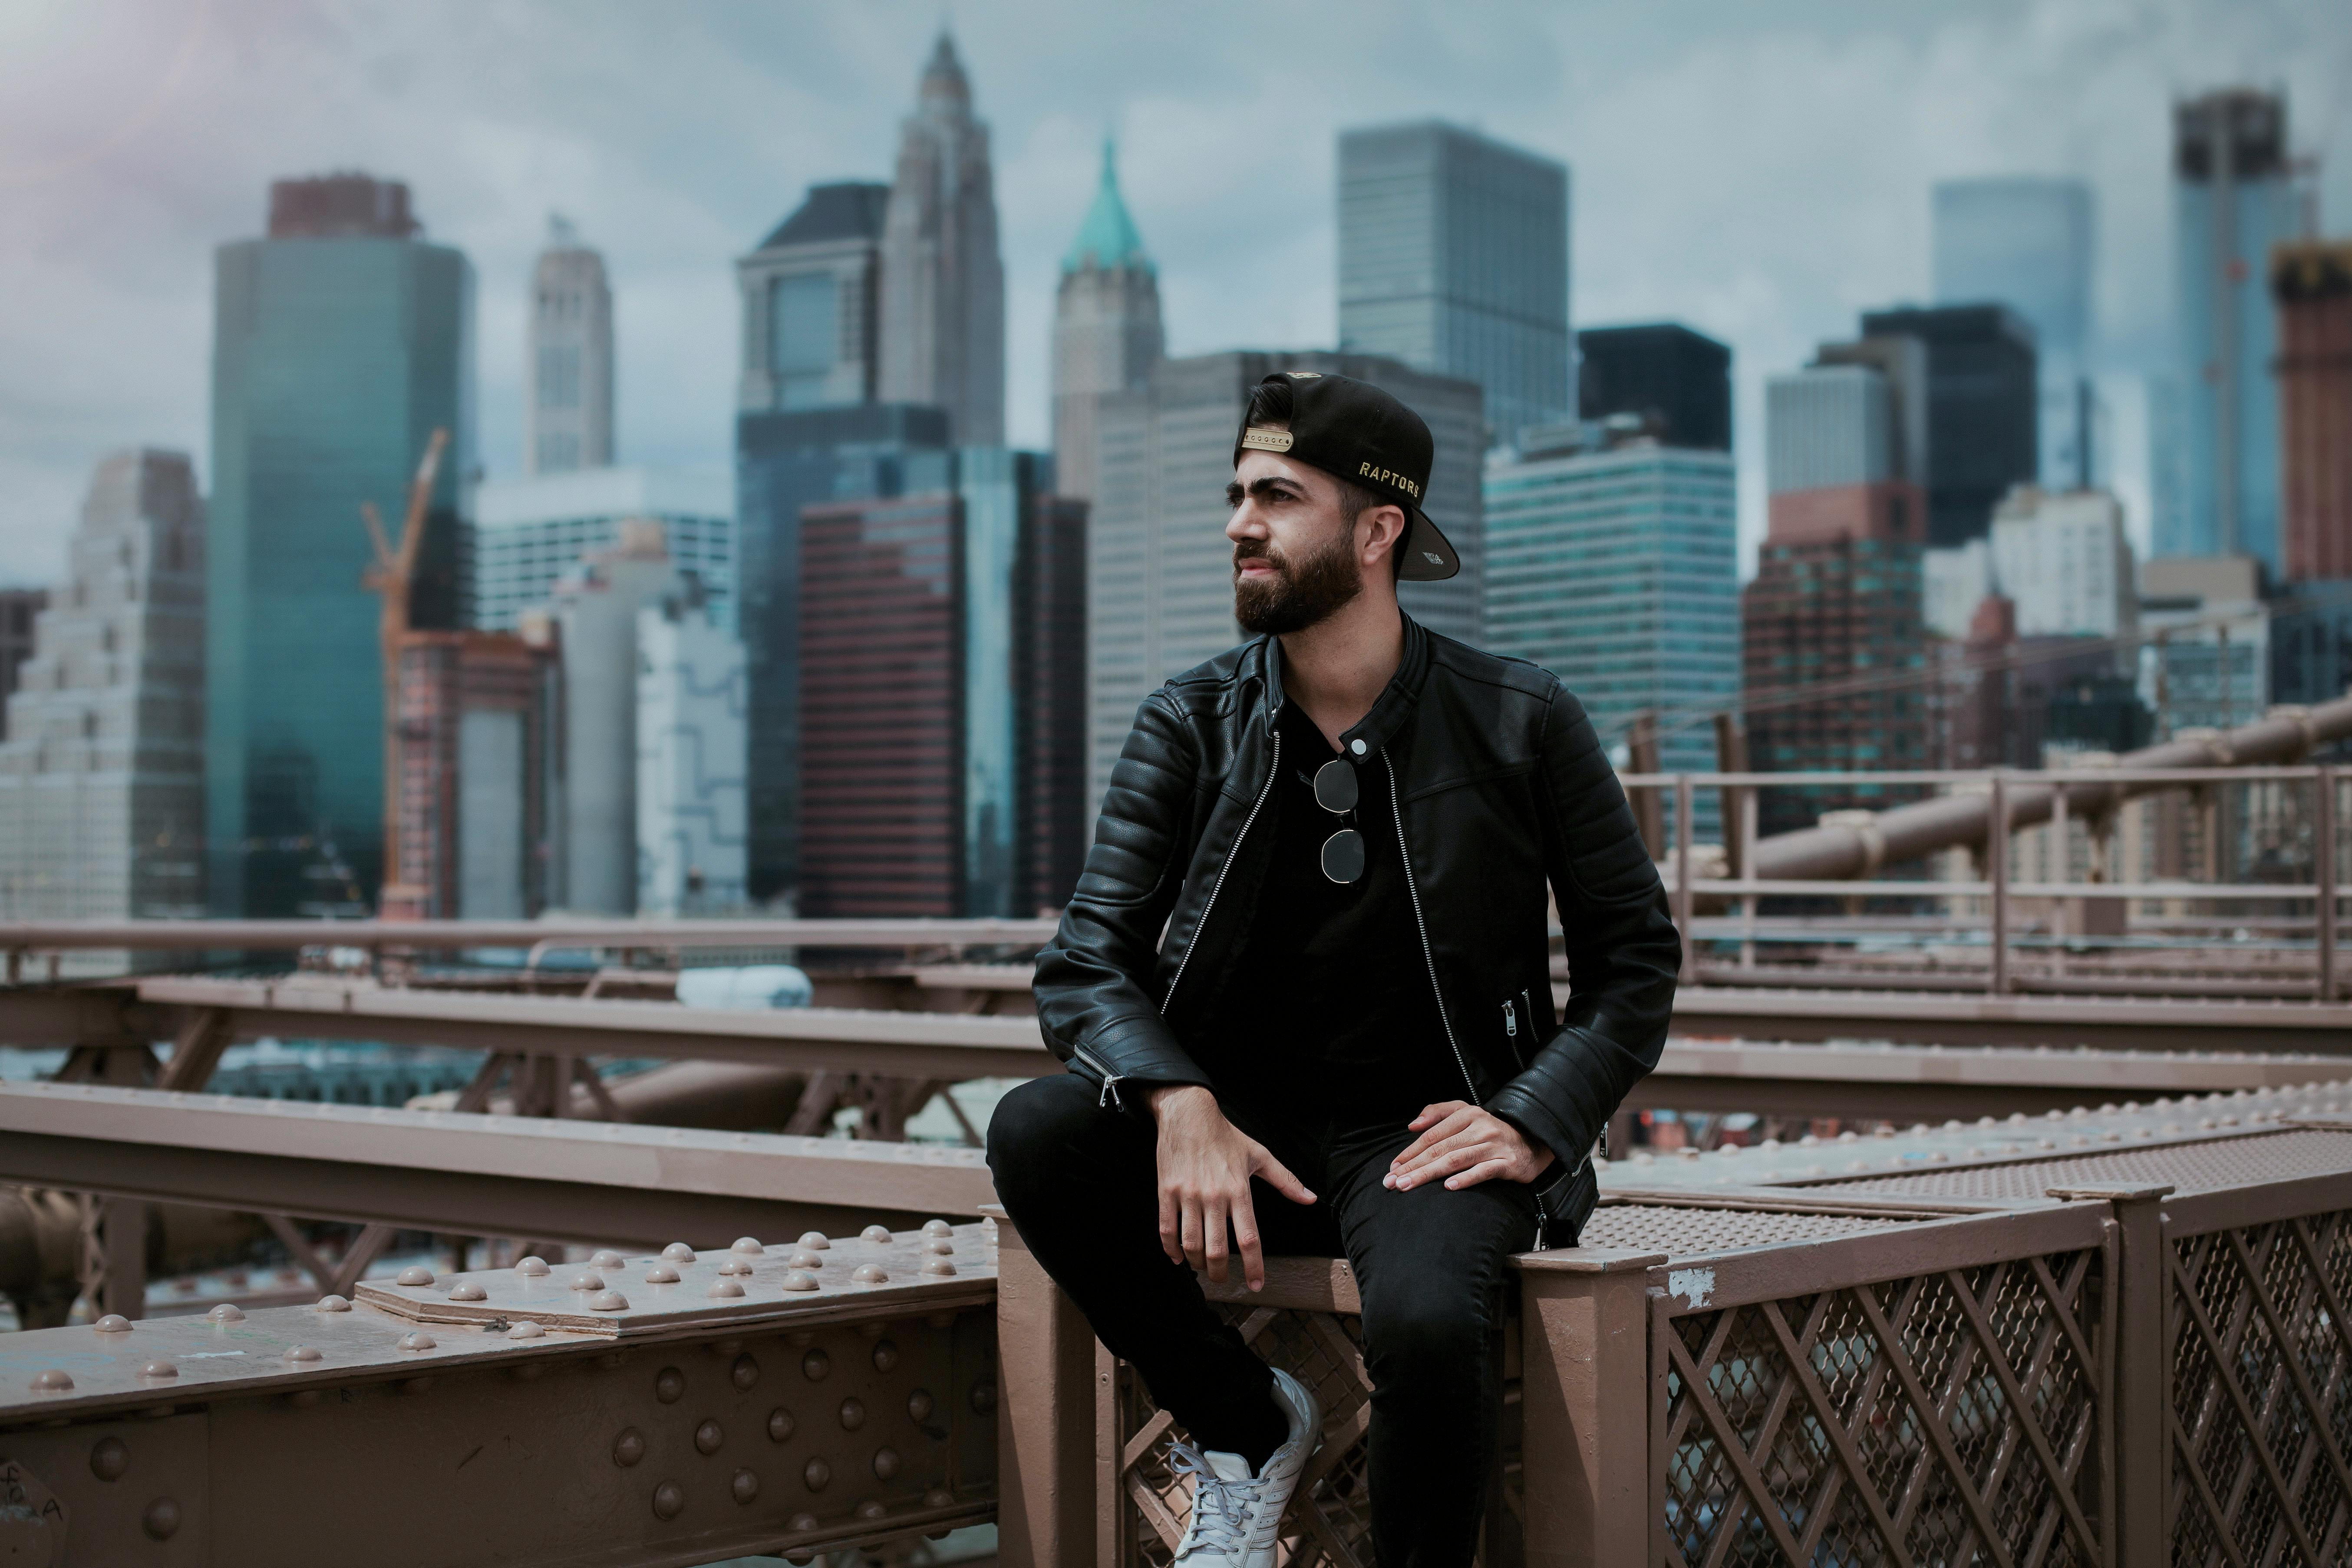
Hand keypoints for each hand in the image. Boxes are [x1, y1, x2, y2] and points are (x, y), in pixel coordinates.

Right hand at [1150, 1085, 1316, 1291]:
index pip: (1249, 1238)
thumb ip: (1286, 1181)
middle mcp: (1214, 1196)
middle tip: (1223, 1281)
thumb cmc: (1226, 1136)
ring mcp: (1188, 1195)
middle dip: (1220, 1273)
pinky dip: (1171, 1249)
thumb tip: (1310, 1198)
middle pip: (1217, 1249)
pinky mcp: (1166, 1191)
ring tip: (1202, 1268)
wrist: (1188, 1113)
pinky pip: (1166, 1228)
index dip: (1253, 1266)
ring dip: (1196, 1264)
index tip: (1256, 1285)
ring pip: (1191, 1243)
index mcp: (1239, 1190)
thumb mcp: (1260, 1156)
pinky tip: (1178, 1258)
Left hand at [1385, 1100, 1554, 1191]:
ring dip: (1429, 1174)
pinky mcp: (1507, 1163)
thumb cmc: (1490, 1132)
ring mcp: (1494, 1145)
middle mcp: (1480, 1127)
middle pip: (1440, 1149)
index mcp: (1467, 1114)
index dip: (1410, 1152)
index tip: (1393, 1168)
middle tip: (1392, 1182)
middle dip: (1413, 1166)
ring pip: (1456, 1160)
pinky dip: (1466, 1178)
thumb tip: (1412, 1125)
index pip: (1432, 1135)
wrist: (1531, 1143)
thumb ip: (1438, 1113)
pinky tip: (1449, 1187)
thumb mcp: (1466, 1114)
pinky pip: (1483, 1171)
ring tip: (1408, 1186)